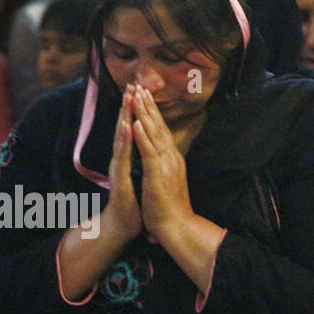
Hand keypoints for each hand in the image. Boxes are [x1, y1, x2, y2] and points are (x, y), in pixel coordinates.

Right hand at [104, 84, 142, 240]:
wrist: (124, 224)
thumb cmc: (133, 201)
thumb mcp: (138, 174)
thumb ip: (137, 159)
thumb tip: (141, 145)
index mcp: (128, 157)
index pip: (131, 129)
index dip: (134, 110)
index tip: (139, 90)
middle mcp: (121, 159)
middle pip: (124, 128)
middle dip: (127, 106)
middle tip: (130, 85)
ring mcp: (119, 167)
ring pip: (122, 137)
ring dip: (124, 117)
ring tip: (127, 99)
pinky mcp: (120, 177)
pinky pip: (123, 155)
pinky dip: (125, 139)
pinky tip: (126, 126)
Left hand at [130, 84, 192, 239]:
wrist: (177, 227)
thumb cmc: (169, 209)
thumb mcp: (166, 183)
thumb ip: (164, 170)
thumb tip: (162, 163)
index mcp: (171, 159)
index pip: (161, 131)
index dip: (153, 113)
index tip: (145, 96)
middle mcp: (170, 158)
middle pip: (158, 126)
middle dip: (148, 105)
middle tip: (140, 85)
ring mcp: (165, 165)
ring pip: (154, 134)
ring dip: (145, 114)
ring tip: (136, 95)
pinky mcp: (158, 175)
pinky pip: (149, 152)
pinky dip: (142, 137)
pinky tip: (136, 123)